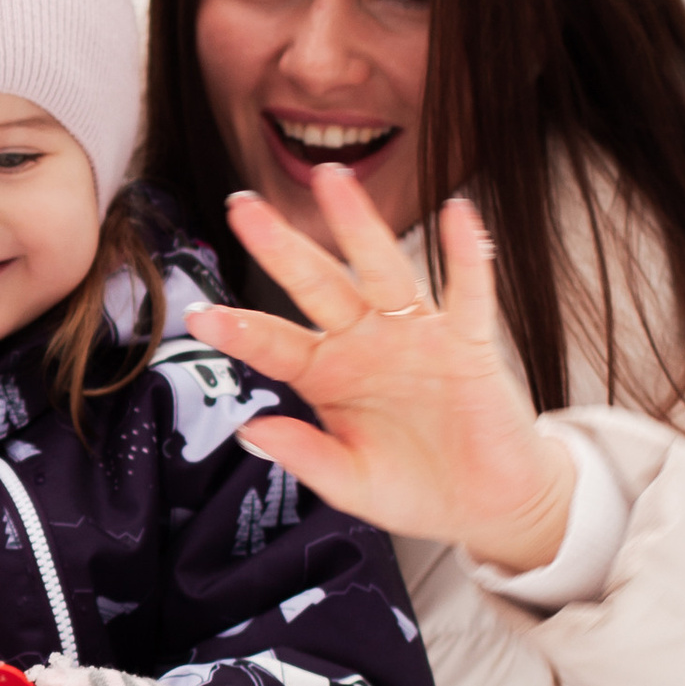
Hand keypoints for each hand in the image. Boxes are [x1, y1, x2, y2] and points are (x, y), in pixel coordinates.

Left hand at [190, 173, 576, 574]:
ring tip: (333, 181)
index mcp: (327, 375)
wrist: (486, 505)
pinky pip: (467, 293)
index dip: (240, 330)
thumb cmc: (412, 490)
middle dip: (282, 246)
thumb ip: (305, 457)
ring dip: (359, 226)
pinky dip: (465, 255)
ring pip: (384, 271)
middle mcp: (365, 343)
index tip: (199, 316)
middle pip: (318, 284)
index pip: (274, 344)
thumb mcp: (351, 484)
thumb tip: (249, 430)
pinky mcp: (469, 344)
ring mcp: (416, 336)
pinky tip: (456, 215)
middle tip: (243, 205)